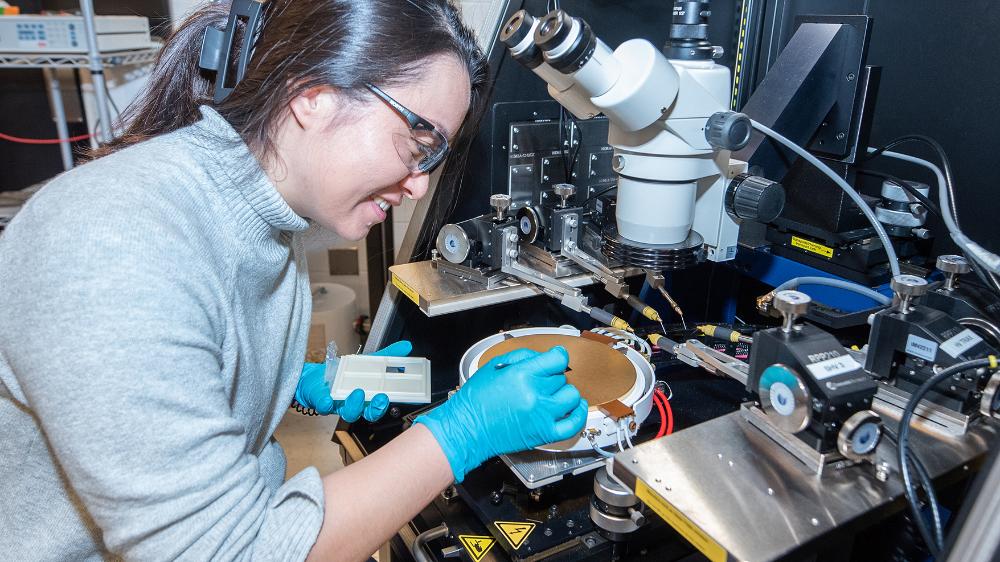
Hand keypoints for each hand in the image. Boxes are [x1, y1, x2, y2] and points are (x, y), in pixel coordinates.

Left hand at [294, 340, 412, 421]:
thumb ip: (388, 355)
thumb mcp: (367, 361)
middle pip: (368, 414)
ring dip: (355, 405)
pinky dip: (327, 404)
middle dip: (376, 409)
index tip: (389, 397)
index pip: (379, 406)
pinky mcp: (323, 404)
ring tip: (358, 392)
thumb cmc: (344, 373)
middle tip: (380, 398)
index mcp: (368, 397)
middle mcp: (356, 405)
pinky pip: (325, 408)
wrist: (317, 376)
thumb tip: (406, 346)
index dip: (384, 405)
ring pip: (349, 413)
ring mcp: (340, 405)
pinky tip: (328, 399)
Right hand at [415, 346, 587, 481]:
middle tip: (538, 382)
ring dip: (564, 393)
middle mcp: (535, 395)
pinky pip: (574, 424)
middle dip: (552, 377)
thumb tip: (543, 357)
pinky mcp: (544, 434)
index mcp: (522, 375)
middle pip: (562, 378)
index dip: (557, 356)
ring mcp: (542, 416)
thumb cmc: (476, 400)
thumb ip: (522, 357)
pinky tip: (574, 407)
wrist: (467, 429)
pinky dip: (578, 414)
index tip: (555, 358)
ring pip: (572, 397)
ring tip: (553, 395)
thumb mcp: (494, 367)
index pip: (558, 359)